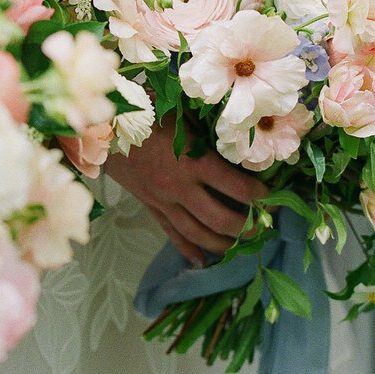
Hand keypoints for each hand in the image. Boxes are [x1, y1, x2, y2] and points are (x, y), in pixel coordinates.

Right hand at [105, 116, 268, 266]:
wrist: (100, 129)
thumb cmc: (144, 112)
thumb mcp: (181, 111)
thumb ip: (209, 123)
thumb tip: (243, 125)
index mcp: (193, 162)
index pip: (237, 187)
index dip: (261, 196)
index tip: (274, 197)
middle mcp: (180, 188)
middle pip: (221, 220)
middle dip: (248, 227)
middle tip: (265, 228)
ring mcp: (163, 201)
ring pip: (198, 233)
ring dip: (223, 244)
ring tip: (242, 247)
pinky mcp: (150, 207)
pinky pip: (171, 234)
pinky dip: (187, 249)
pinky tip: (201, 262)